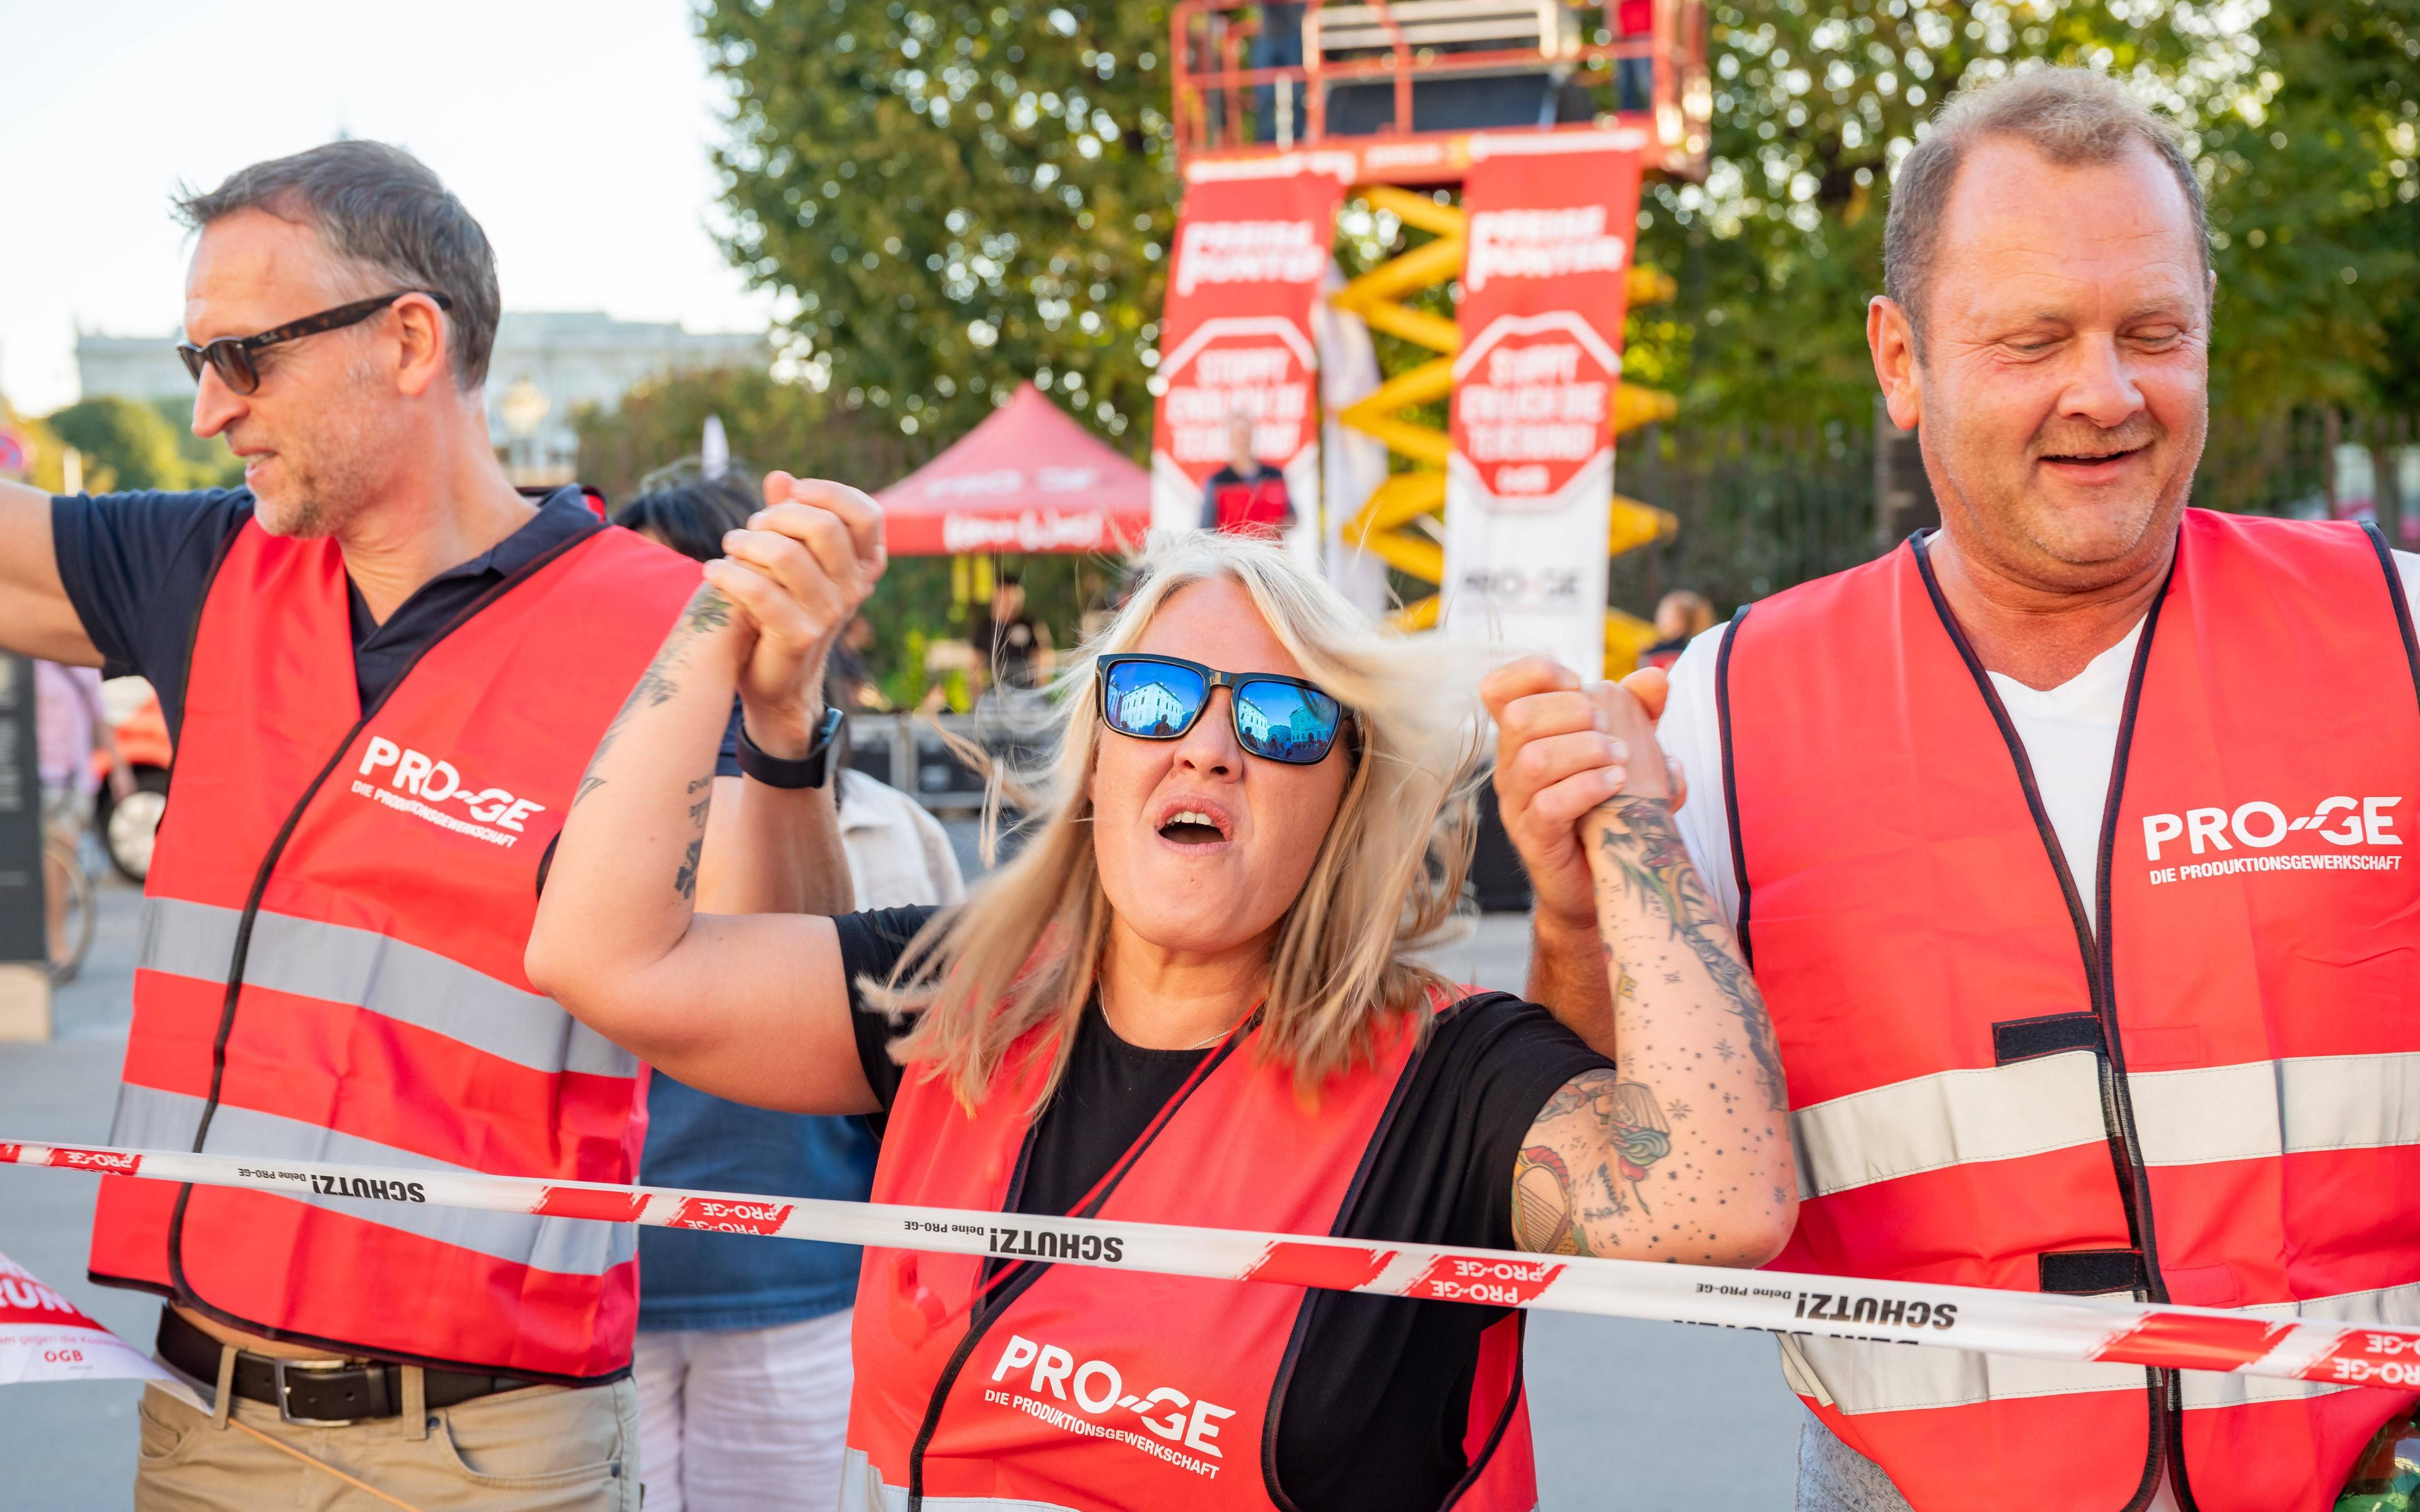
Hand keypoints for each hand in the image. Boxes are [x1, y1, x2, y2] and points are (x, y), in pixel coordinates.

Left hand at [704, 473, 886, 756]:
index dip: (829, 493)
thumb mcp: (793, 560)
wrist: (778, 678)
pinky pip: (760, 591)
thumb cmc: (784, 607)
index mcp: (863, 566)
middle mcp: (854, 589)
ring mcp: (830, 614)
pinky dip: (728, 574)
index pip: (866, 515)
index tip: (794, 491)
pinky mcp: (799, 636)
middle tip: (752, 526)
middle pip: (824, 527)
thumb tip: (779, 477)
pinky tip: (712, 571)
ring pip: (787, 555)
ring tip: (729, 545)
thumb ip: (790, 517)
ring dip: (746, 542)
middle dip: (778, 516)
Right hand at [1483, 657, 1685, 930]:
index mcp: (1523, 738)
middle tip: (1608, 728)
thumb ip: (1638, 711)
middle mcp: (1510, 767)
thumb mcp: (1627, 750)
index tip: (1578, 681)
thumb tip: (1656, 676)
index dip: (1534, 672)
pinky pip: (1550, 805)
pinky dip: (1589, 787)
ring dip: (1587, 750)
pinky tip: (1617, 784)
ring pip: (1534, 760)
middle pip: (1519, 717)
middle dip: (1572, 712)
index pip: (1497, 688)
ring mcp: (1517, 806)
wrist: (1609, 876)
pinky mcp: (1534, 840)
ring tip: (1622, 759)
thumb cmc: (1613, 805)